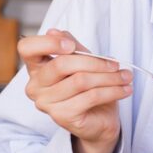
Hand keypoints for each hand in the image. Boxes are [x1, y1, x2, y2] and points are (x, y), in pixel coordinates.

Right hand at [18, 28, 131, 152]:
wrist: (98, 120)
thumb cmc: (88, 88)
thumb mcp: (82, 62)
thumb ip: (71, 46)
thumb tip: (55, 32)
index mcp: (36, 68)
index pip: (27, 48)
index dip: (48, 43)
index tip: (71, 46)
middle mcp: (35, 86)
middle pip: (61, 64)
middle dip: (95, 62)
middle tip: (115, 64)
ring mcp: (46, 103)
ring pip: (81, 81)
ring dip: (109, 77)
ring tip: (126, 76)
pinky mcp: (62, 117)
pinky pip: (91, 97)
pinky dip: (112, 91)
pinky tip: (125, 89)